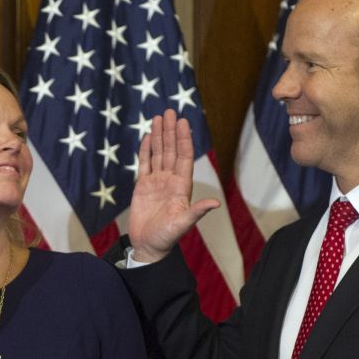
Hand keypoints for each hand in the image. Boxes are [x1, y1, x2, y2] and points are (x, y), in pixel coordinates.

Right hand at [127, 110, 220, 263]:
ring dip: (159, 136)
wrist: (148, 246)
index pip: (184, 157)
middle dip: (171, 131)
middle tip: (169, 111)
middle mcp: (170, 180)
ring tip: (158, 117)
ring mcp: (156, 182)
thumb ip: (197, 212)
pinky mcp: (143, 186)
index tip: (183, 122)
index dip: (184, 139)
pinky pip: (145, 164)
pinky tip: (147, 137)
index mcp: (181, 186)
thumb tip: (216, 203)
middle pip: (171, 150)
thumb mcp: (183, 225)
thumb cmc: (167, 238)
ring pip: (159, 154)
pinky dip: (146, 150)